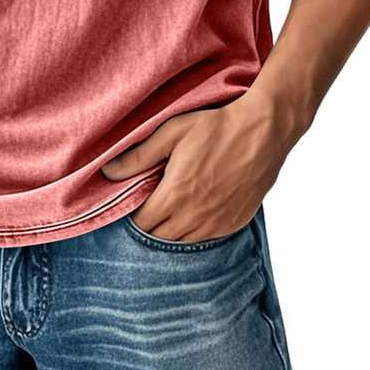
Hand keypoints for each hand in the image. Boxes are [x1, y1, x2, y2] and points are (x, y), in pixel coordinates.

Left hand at [100, 88, 300, 241]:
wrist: (263, 131)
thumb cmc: (216, 127)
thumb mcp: (172, 132)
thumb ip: (139, 156)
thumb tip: (106, 172)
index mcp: (176, 195)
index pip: (142, 225)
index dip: (133, 216)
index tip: (134, 202)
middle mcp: (195, 217)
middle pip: (160, 238)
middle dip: (150, 226)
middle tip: (150, 205)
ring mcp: (217, 223)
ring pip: (184, 242)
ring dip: (172, 230)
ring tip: (171, 208)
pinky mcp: (235, 223)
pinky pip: (207, 239)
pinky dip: (196, 231)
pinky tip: (195, 211)